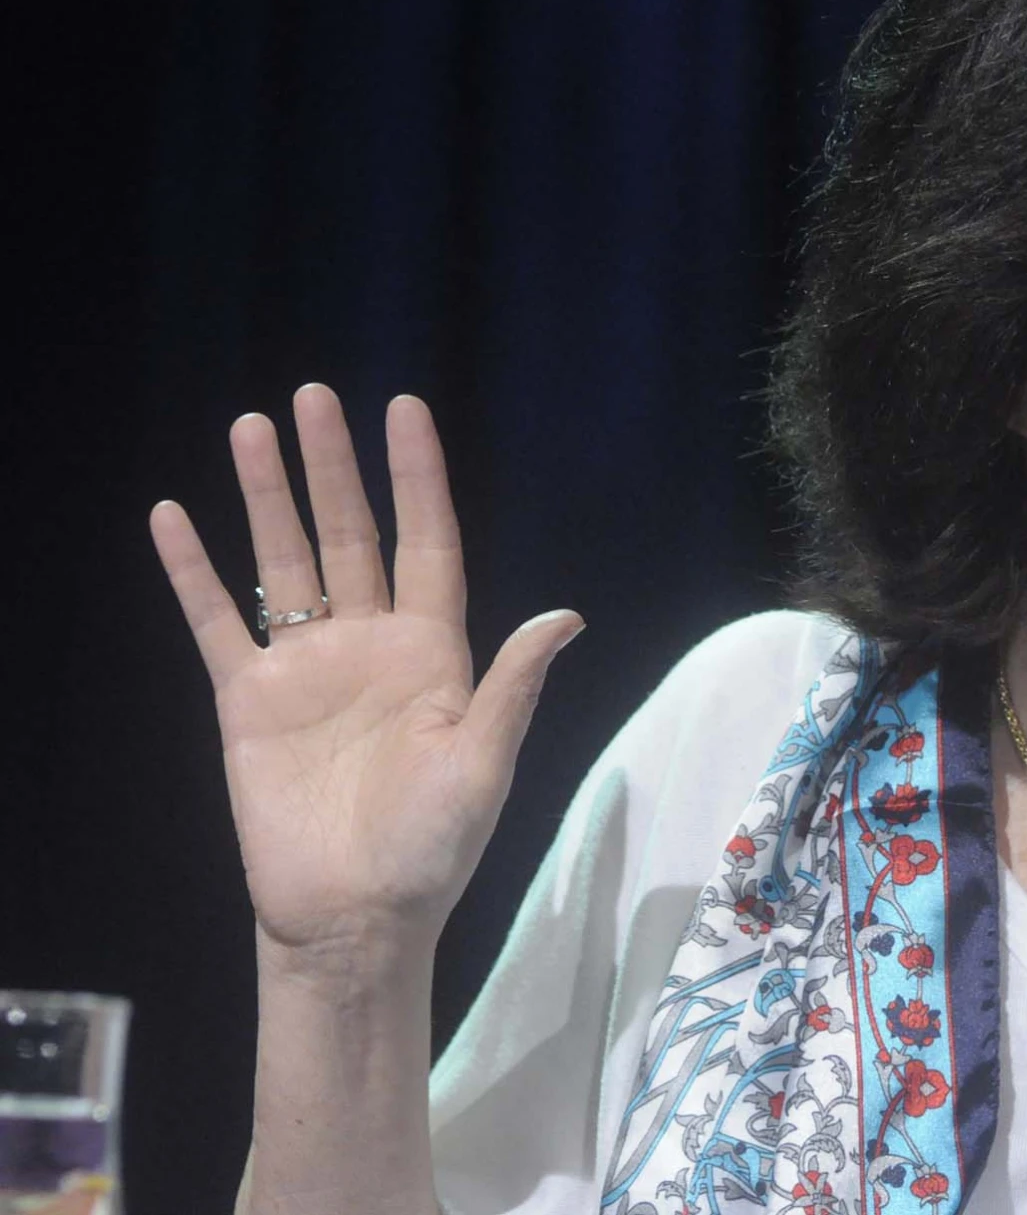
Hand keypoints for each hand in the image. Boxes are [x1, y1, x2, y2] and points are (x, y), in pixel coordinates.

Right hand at [150, 386, 581, 965]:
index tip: (403, 408)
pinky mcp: (248, 700)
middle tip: (314, 396)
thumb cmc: (432, 849)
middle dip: (334, 465)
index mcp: (434, 652)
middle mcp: (370, 645)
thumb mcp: (484, 764)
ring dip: (266, 496)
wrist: (353, 918)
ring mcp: (307, 668)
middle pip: (351, 534)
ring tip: (250, 427)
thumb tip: (566, 617)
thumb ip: (512, 686)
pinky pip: (216, 620)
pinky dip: (193, 570)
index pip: (427, 540)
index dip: (416, 476)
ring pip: (284, 560)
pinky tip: (172, 515)